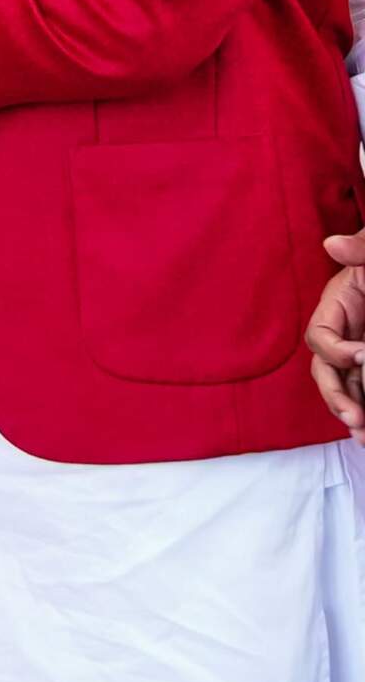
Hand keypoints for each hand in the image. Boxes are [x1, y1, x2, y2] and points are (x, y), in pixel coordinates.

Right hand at [306, 250, 364, 436]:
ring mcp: (360, 349)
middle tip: (356, 417)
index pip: (320, 336)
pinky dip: (363, 409)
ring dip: (350, 412)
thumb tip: (332, 244)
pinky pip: (364, 389)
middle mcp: (344, 332)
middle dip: (336, 395)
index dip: (335, 350)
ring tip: (363, 436)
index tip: (362, 355)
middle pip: (325, 370)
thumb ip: (362, 247)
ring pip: (344, 386)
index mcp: (338, 304)